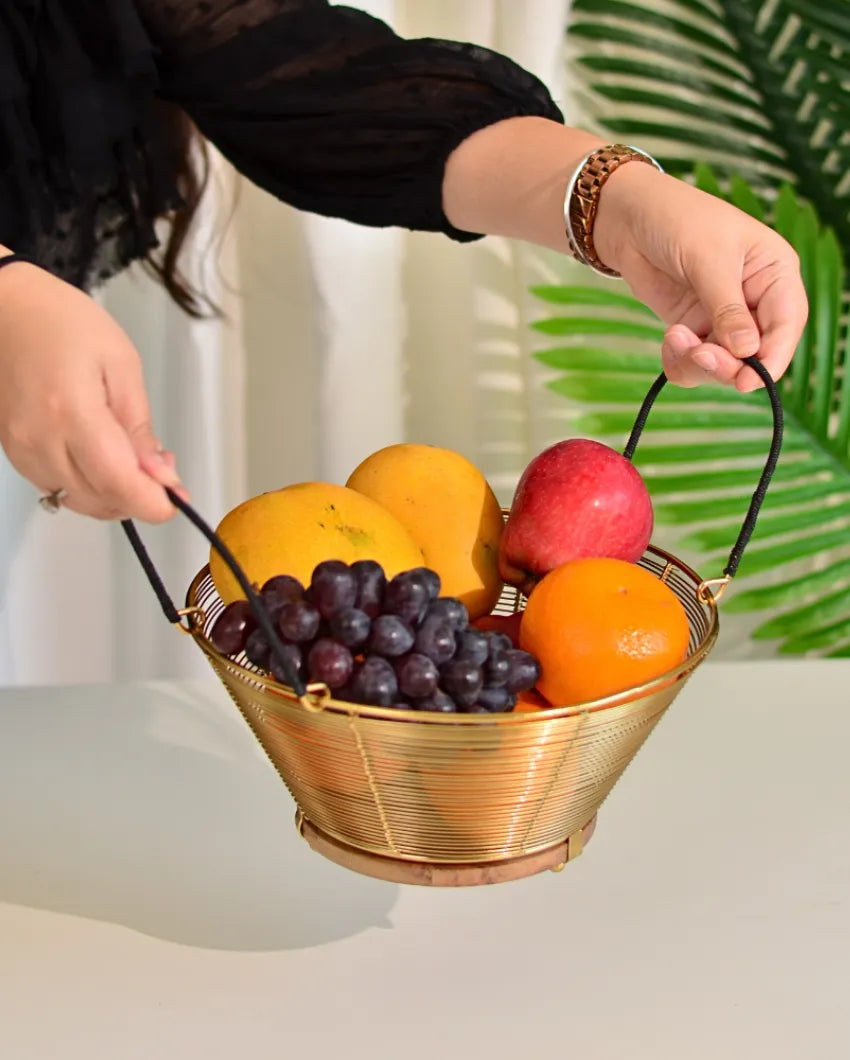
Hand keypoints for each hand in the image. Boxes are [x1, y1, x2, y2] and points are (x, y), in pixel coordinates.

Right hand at [0, 260, 185, 520]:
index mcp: (71, 412)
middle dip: (140, 496)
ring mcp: (22, 450)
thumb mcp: (122, 364)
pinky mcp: (15, 453)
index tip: (175, 500)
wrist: (7, 311)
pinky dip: (89, 486)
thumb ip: (139, 426)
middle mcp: (39, 439)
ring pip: (79, 500)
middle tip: (163, 468)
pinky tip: (104, 461)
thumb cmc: (62, 323)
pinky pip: (58, 488)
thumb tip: (159, 474)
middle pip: (99, 498)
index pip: (116, 481)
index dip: (151, 501)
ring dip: (115, 494)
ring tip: (135, 459)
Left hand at [594, 165, 808, 390]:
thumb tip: (747, 350)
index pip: (787, 323)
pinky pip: (694, 361)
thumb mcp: (707, 260)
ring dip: (699, 362)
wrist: (629, 217)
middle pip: (756, 352)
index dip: (773, 356)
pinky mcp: (694, 327)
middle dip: (728, 363)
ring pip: (724, 363)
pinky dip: (681, 360)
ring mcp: (723, 316)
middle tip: (700, 355)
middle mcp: (754, 298)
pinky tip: (670, 339)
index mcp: (774, 272)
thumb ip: (727, 308)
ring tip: (675, 337)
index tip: (747, 380)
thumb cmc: (677, 220)